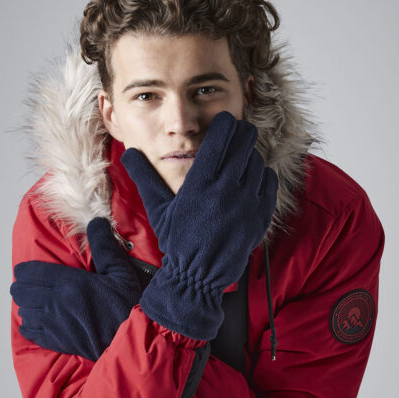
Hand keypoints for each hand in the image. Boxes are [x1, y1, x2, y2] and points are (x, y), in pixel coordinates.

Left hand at [10, 217, 141, 360]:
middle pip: (20, 291)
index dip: (25, 269)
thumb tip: (97, 221)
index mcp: (71, 283)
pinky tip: (40, 319)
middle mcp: (56, 303)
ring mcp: (54, 324)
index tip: (30, 269)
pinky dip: (30, 323)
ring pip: (23, 310)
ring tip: (37, 300)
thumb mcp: (121, 272)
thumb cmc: (127, 305)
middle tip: (34, 283)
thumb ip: (104, 246)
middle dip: (23, 285)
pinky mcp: (56, 341)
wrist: (131, 339)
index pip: (30, 273)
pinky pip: (29, 331)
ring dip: (27, 304)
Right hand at [120, 111, 277, 339]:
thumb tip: (129, 153)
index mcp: (200, 182)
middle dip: (241, 132)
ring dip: (249, 156)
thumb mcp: (158, 208)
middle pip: (245, 140)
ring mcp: (247, 202)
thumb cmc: (177, 240)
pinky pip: (269, 180)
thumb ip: (144, 177)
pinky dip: (262, 175)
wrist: (199, 275)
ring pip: (257, 160)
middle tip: (236, 134)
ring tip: (239, 164)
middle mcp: (226, 188)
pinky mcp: (261, 215)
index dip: (224, 123)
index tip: (223, 122)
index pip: (221, 135)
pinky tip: (251, 181)